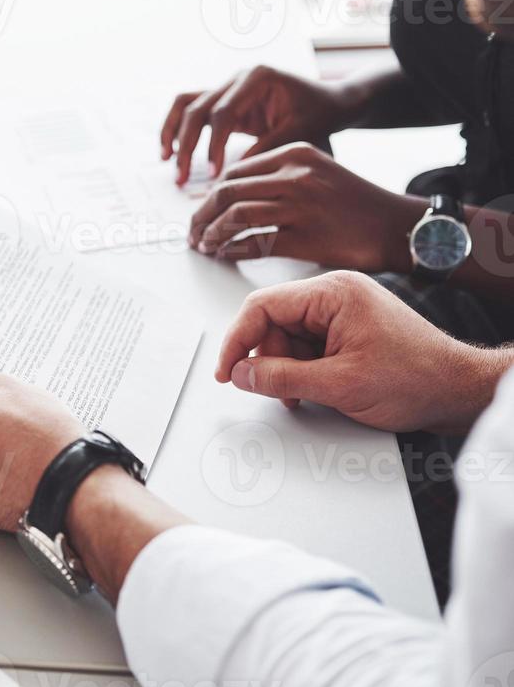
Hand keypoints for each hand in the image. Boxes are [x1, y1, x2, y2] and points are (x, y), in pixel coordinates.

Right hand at [161, 66, 364, 184]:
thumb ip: (267, 149)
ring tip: (166, 161)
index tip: (214, 173)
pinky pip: (190, 110)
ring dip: (173, 133)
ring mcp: (226, 85)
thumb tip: (232, 176)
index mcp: (257, 78)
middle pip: (196, 109)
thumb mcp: (299, 133)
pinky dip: (178, 129)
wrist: (329, 101)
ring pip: (185, 104)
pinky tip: (171, 152)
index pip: (223, 112)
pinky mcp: (222, 100)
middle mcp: (237, 77)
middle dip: (186, 145)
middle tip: (182, 178)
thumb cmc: (319, 114)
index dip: (213, 144)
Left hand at [189, 142, 423, 268]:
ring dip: (212, 234)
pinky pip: (254, 243)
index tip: (200, 212)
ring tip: (205, 246)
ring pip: (235, 217)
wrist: (397, 226)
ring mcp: (301, 206)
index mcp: (295, 154)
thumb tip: (228, 195)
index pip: (233, 172)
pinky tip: (226, 256)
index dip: (208, 194)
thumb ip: (277, 175)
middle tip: (193, 232)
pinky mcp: (306, 237)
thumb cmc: (355, 204)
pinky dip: (233, 251)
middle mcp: (296, 175)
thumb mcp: (316, 171)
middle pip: (226, 192)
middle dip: (201, 215)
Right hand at [216, 271, 510, 432]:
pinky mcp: (347, 329)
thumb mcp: (340, 384)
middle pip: (272, 322)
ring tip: (304, 394)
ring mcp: (342, 311)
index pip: (263, 306)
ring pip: (287, 337)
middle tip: (272, 389)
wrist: (460, 391)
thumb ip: (282, 377)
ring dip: (285, 368)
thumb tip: (241, 373)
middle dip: (267, 359)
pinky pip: (306, 344)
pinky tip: (312, 388)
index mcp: (333, 293)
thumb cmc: (418, 378)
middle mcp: (336, 294)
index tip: (227, 370)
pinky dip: (301, 369)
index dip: (237, 340)